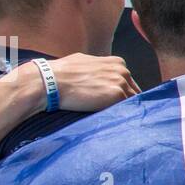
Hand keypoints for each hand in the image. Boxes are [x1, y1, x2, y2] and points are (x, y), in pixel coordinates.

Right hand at [9, 54, 139, 113]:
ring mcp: (121, 82)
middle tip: (119, 116)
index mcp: (117, 62)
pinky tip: (115, 122)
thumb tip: (102, 79)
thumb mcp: (86, 63)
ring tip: (118, 122)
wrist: (51, 81)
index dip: (124, 95)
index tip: (118, 105)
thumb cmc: (63, 73)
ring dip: (126, 111)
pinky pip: (126, 109)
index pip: (129, 83)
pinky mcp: (117, 95)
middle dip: (127, 104)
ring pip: (132, 102)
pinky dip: (122, 116)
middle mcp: (123, 70)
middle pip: (134, 93)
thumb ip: (100, 69)